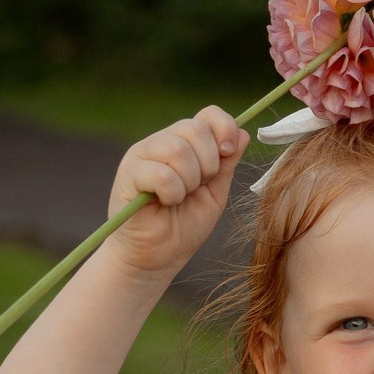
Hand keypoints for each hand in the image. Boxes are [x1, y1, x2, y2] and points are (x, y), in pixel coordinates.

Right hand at [103, 109, 247, 275]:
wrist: (156, 257)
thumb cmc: (184, 227)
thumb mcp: (215, 194)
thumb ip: (227, 165)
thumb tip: (244, 133)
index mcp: (185, 144)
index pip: (207, 115)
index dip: (224, 128)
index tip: (229, 153)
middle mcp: (162, 142)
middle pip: (194, 128)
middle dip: (208, 163)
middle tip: (198, 187)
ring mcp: (142, 154)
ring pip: (179, 149)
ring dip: (190, 180)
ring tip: (180, 198)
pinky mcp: (129, 173)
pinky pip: (162, 173)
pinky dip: (173, 193)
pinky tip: (166, 203)